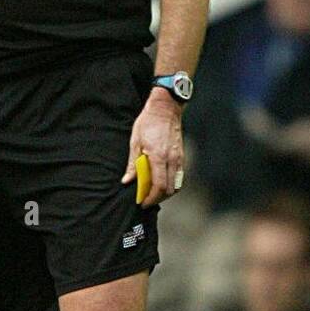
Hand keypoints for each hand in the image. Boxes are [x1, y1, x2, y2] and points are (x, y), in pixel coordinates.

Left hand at [121, 88, 184, 205]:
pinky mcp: (182, 156)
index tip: (142, 202)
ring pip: (176, 185)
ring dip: (165, 193)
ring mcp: (179, 158)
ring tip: (153, 192)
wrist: (166, 108)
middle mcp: (172, 159)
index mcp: (158, 156)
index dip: (150, 198)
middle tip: (145, 199)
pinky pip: (179, 177)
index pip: (158, 186)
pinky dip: (171, 184)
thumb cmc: (148, 122)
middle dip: (157, 198)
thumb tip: (127, 181)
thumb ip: (133, 163)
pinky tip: (161, 182)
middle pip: (169, 189)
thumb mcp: (135, 141)